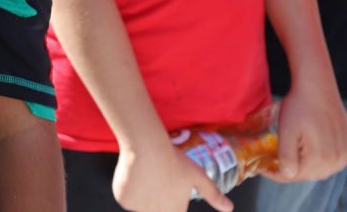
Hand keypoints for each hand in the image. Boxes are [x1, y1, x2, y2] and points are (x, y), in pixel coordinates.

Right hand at [113, 138, 232, 211]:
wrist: (146, 146)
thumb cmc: (174, 160)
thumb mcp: (198, 176)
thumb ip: (213, 194)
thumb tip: (229, 208)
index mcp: (175, 211)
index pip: (173, 209)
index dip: (171, 197)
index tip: (167, 183)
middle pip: (156, 208)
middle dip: (157, 196)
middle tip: (158, 176)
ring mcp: (138, 208)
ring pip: (140, 203)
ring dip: (143, 193)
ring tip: (147, 174)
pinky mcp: (123, 200)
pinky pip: (126, 197)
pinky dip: (129, 189)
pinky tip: (135, 175)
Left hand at [271, 84, 346, 181]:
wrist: (317, 89)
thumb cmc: (299, 106)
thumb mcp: (287, 131)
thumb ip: (287, 155)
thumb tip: (287, 175)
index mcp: (320, 157)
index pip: (295, 176)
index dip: (277, 175)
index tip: (264, 169)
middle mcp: (336, 159)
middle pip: (309, 175)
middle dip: (290, 172)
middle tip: (274, 164)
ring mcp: (344, 154)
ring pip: (321, 170)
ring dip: (305, 168)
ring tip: (289, 158)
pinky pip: (332, 162)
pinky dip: (318, 161)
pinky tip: (307, 152)